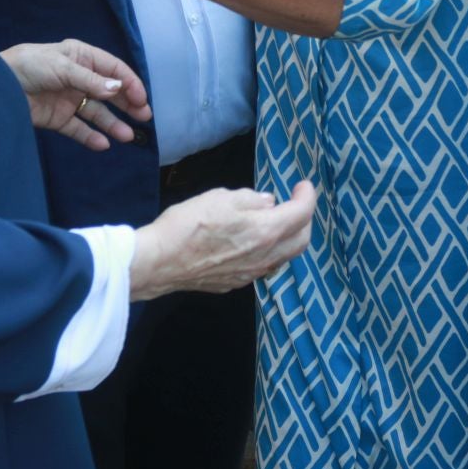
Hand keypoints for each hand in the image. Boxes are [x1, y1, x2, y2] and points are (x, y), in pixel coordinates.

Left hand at [0, 39, 151, 150]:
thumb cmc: (28, 65)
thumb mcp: (62, 67)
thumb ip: (90, 80)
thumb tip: (118, 89)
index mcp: (81, 56)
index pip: (113, 68)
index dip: (129, 82)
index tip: (141, 99)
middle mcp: (78, 77)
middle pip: (109, 92)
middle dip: (127, 104)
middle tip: (144, 117)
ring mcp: (68, 99)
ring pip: (97, 112)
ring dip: (113, 123)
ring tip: (128, 136)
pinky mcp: (57, 118)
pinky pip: (78, 128)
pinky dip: (91, 136)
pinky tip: (103, 144)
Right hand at [130, 181, 317, 298]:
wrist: (160, 261)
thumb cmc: (189, 224)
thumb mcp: (222, 197)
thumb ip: (251, 199)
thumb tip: (268, 203)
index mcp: (265, 231)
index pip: (301, 214)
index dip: (307, 196)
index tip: (302, 186)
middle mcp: (265, 257)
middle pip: (301, 240)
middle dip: (304, 219)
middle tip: (294, 203)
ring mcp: (251, 274)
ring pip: (284, 256)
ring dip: (288, 237)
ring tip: (276, 221)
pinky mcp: (236, 283)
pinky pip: (265, 266)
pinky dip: (270, 251)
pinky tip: (256, 241)